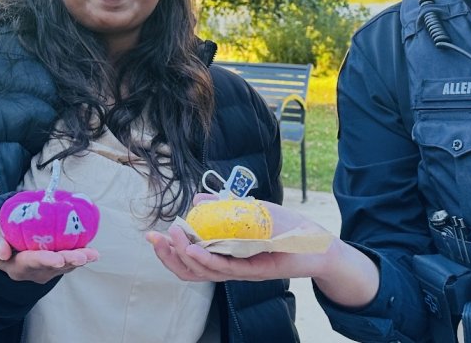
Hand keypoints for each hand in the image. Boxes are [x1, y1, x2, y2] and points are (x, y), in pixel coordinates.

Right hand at [0, 221, 99, 283]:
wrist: (8, 243)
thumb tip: (2, 253)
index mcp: (16, 266)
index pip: (31, 262)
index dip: (45, 260)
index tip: (57, 259)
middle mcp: (33, 272)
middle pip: (52, 266)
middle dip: (68, 261)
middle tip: (82, 257)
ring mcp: (47, 271)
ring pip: (65, 266)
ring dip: (79, 260)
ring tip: (92, 255)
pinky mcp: (58, 266)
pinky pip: (70, 262)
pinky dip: (82, 256)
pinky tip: (93, 253)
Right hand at [147, 195, 336, 282]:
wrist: (318, 243)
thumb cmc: (287, 229)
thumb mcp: (252, 211)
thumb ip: (225, 206)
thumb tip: (197, 199)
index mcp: (225, 254)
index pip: (190, 258)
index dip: (169, 250)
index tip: (153, 235)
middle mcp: (230, 266)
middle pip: (190, 270)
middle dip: (168, 256)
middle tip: (154, 239)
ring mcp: (241, 270)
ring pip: (204, 272)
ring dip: (184, 256)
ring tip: (173, 239)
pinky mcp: (255, 271)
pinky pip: (226, 269)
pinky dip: (207, 261)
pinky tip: (195, 250)